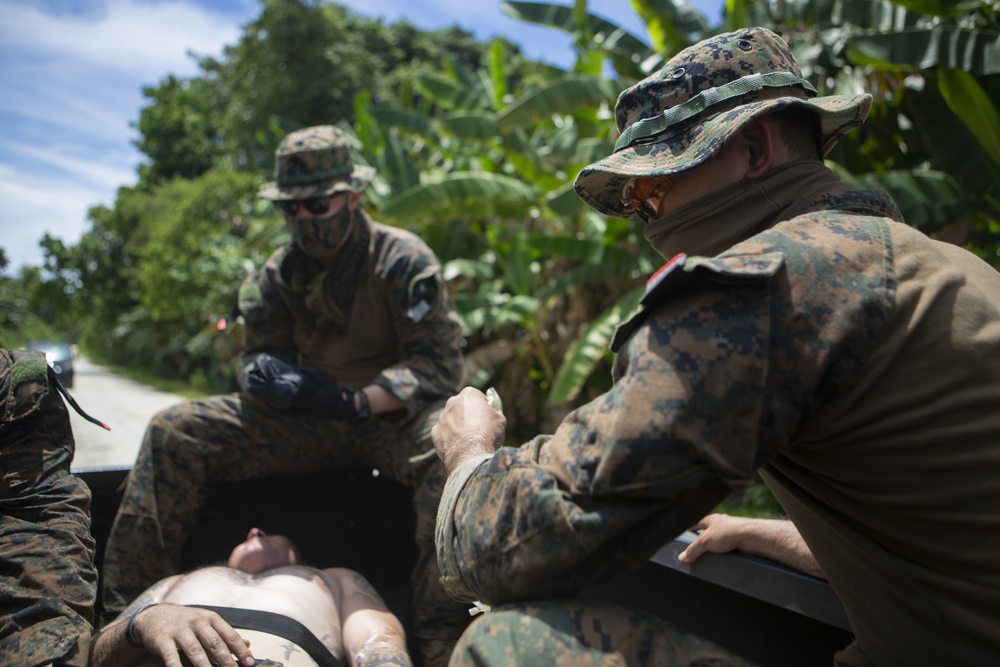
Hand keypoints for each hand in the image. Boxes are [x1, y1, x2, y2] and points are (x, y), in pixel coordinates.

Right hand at [129, 603, 254, 666]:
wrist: (154, 615)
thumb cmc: (187, 622)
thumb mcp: (207, 623)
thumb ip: (225, 634)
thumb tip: (248, 644)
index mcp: (211, 618)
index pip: (229, 635)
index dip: (240, 650)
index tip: (251, 663)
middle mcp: (197, 622)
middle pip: (214, 643)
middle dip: (226, 660)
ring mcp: (179, 630)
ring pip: (195, 650)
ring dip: (205, 666)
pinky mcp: (162, 639)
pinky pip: (171, 656)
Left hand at [242, 353, 357, 419]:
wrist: (345, 405)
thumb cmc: (333, 390)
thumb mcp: (321, 379)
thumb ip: (306, 375)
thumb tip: (290, 367)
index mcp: (311, 400)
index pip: (290, 396)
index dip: (276, 392)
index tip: (265, 386)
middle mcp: (307, 410)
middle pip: (284, 405)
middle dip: (272, 400)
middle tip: (259, 393)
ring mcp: (306, 415)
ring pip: (286, 411)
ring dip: (275, 405)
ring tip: (263, 399)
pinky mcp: (306, 417)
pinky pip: (291, 414)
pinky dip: (282, 409)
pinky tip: (274, 404)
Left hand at [431, 387, 505, 474]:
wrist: (471, 455)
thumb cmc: (488, 434)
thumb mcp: (500, 419)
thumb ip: (493, 411)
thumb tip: (491, 412)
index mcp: (468, 394)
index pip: (477, 396)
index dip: (483, 407)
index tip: (487, 416)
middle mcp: (452, 402)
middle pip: (462, 406)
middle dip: (468, 414)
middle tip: (478, 428)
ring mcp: (442, 417)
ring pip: (451, 419)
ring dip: (458, 426)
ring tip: (469, 440)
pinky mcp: (435, 432)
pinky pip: (444, 433)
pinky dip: (450, 438)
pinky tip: (459, 446)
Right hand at [678, 513, 749, 563]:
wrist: (750, 536)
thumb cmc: (729, 531)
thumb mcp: (705, 541)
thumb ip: (693, 549)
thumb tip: (682, 557)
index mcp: (711, 519)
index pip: (697, 522)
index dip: (690, 527)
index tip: (685, 531)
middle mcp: (721, 524)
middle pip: (709, 531)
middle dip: (703, 538)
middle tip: (696, 547)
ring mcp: (731, 532)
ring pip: (719, 539)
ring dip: (714, 546)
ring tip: (708, 555)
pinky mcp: (739, 541)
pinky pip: (728, 547)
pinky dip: (724, 552)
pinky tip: (722, 557)